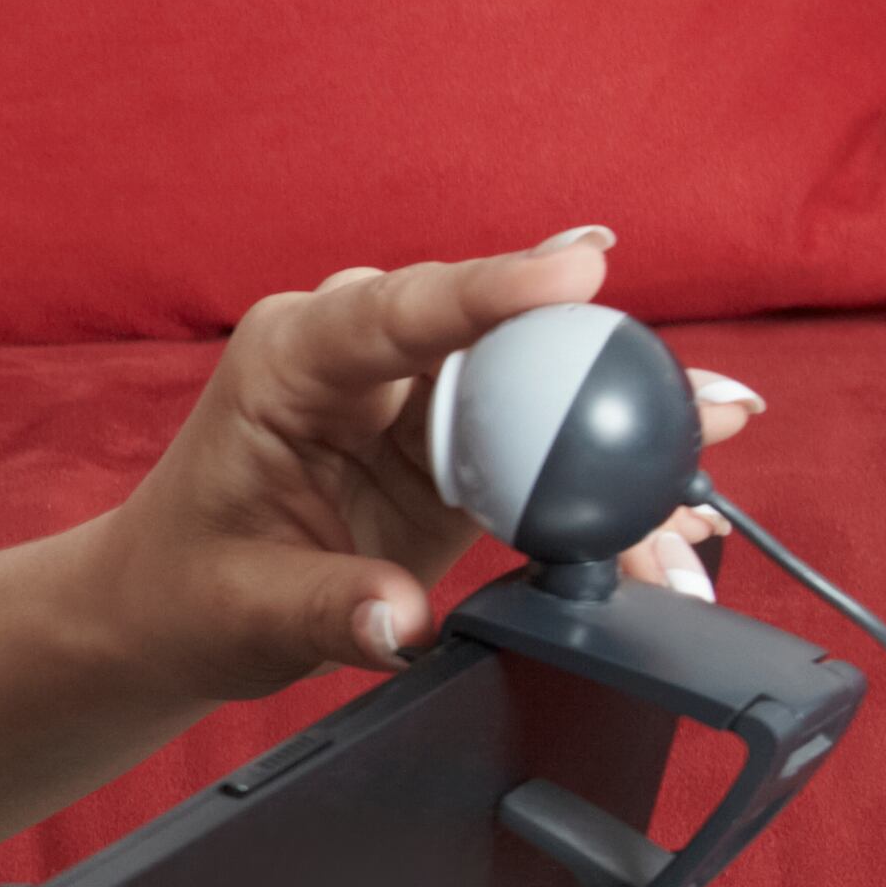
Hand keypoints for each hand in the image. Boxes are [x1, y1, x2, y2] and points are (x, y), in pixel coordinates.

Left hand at [76, 228, 764, 704]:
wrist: (175, 608)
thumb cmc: (189, 587)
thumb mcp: (245, 608)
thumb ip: (325, 608)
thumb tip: (400, 621)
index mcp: (294, 359)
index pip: (401, 307)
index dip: (495, 286)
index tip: (582, 265)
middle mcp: (365, 357)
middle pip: (504, 343)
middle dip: (606, 373)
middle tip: (709, 404)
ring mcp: (419, 396)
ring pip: (544, 396)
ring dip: (627, 440)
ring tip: (710, 474)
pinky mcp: (458, 446)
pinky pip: (548, 452)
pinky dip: (605, 491)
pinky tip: (673, 523)